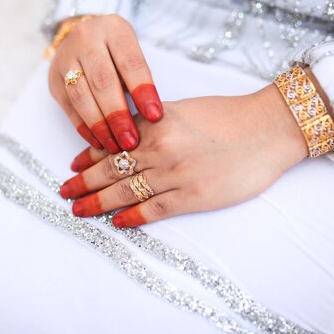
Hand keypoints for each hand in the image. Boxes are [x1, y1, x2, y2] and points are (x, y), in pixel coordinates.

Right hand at [48, 14, 162, 163]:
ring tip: (115, 146)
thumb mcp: (133, 54)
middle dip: (118, 115)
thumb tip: (149, 117)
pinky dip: (84, 127)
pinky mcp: (54, 78)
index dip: (143, 91)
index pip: (130, 62)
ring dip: (99, 125)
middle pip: (102, 81)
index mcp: (113, 29)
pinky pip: (69, 107)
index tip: (155, 116)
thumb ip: (139, 79)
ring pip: (81, 96)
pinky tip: (98, 141)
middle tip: (131, 141)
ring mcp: (66, 58)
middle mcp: (86, 38)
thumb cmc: (117, 51)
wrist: (85, 37)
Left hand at [59, 84, 308, 226]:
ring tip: (79, 210)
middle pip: (110, 170)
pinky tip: (116, 222)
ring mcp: (175, 174)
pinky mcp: (193, 196)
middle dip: (83, 183)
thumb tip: (126, 138)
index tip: (73, 166)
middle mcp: (159, 149)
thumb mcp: (182, 110)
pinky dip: (132, 217)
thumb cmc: (228, 116)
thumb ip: (152, 124)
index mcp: (155, 125)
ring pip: (125, 191)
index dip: (88, 158)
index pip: (111, 144)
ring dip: (98, 203)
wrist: (268, 129)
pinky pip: (153, 210)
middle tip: (65, 192)